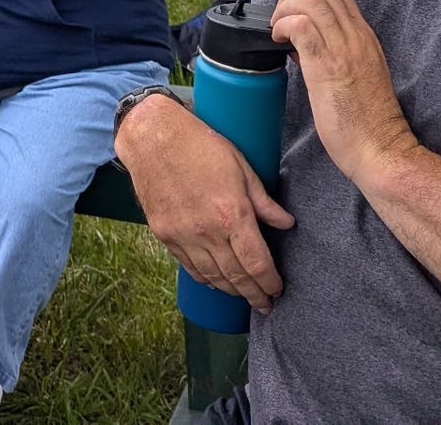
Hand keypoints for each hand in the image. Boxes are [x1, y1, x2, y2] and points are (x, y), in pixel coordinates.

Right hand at [116, 94, 293, 309]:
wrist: (153, 136)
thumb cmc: (200, 145)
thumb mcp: (241, 167)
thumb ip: (264, 201)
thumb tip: (287, 223)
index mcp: (231, 214)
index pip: (257, 263)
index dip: (270, 282)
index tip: (277, 290)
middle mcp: (207, 232)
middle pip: (236, 277)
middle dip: (254, 294)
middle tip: (266, 304)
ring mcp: (183, 235)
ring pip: (212, 277)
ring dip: (231, 291)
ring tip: (244, 296)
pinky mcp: (164, 234)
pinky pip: (188, 266)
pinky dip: (205, 278)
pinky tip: (215, 282)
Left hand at [269, 0, 419, 186]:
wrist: (381, 150)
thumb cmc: (366, 122)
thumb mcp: (355, 76)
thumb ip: (332, 54)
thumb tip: (299, 43)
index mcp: (364, 38)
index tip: (292, 14)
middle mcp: (356, 37)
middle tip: (281, 20)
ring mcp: (344, 49)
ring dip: (285, 8)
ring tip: (278, 30)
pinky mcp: (328, 66)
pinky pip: (302, 26)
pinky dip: (283, 25)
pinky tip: (279, 41)